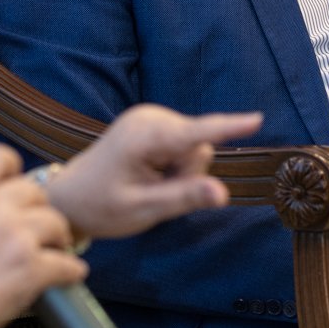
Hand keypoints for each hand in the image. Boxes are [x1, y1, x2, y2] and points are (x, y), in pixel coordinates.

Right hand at [0, 145, 85, 327]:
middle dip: (36, 208)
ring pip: (56, 221)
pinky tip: (69, 274)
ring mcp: (16, 237)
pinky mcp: (33, 269)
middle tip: (34, 224)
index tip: (13, 180)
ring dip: (57, 236)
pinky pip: (68, 263)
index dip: (10, 167)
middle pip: (34, 190)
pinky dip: (71, 271)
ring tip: (54, 249)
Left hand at [47, 104, 262, 240]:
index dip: (229, 128)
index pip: (197, 134)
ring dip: (180, 172)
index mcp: (145, 138)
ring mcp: (152, 117)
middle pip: (200, 148)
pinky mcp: (154, 123)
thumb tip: (223, 194)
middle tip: (154, 192)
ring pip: (195, 148)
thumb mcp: (143, 210)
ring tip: (148, 184)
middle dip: (187, 175)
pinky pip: (185, 145)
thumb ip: (184, 198)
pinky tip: (149, 174)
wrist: (71, 197)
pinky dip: (174, 164)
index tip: (257, 119)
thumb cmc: (102, 207)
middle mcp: (151, 118)